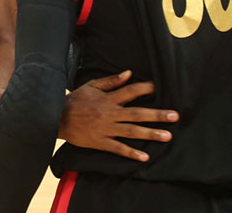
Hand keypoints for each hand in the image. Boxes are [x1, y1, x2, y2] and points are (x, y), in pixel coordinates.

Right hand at [58, 70, 178, 161]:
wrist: (57, 118)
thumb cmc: (76, 101)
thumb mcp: (91, 86)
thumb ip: (111, 81)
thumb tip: (128, 73)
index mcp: (108, 99)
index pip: (130, 92)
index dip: (145, 88)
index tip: (159, 87)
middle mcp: (110, 114)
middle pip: (137, 114)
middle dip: (157, 115)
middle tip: (174, 116)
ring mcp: (106, 129)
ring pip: (131, 131)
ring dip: (150, 133)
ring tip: (167, 136)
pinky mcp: (100, 142)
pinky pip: (118, 148)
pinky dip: (131, 152)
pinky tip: (144, 156)